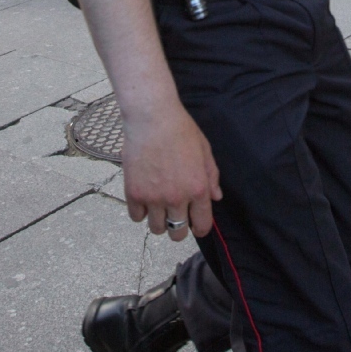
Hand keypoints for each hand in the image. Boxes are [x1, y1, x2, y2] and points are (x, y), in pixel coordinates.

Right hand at [119, 106, 222, 240]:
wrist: (152, 118)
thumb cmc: (181, 130)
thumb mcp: (205, 151)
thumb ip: (211, 177)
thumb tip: (215, 197)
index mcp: (198, 189)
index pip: (202, 225)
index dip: (200, 228)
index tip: (195, 224)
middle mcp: (176, 198)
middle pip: (177, 233)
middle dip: (178, 228)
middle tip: (174, 216)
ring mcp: (153, 197)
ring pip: (156, 229)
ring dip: (158, 220)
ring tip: (157, 206)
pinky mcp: (134, 193)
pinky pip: (136, 217)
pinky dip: (140, 211)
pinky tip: (143, 198)